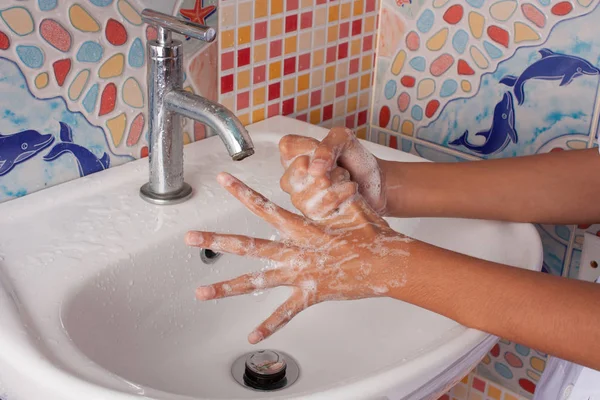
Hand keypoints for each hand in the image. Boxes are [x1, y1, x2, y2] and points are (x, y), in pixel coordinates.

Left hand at [185, 171, 412, 343]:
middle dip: (217, 242)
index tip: (224, 180)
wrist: (390, 264)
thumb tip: (329, 172)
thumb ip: (334, 192)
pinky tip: (252, 337)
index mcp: (303, 228)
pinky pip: (286, 312)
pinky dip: (269, 325)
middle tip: (190, 239)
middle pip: (250, 245)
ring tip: (201, 293)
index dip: (243, 192)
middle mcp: (297, 251)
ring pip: (258, 282)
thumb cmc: (373, 235)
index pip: (266, 207)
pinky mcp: (312, 294)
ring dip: (228, 287)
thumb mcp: (352, 206)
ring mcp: (302, 274)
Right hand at [279, 127, 387, 214]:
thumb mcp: (345, 141)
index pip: (287, 146)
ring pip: (306, 193)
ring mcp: (300, 199)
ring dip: (336, 182)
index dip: (309, 148)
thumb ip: (328, 146)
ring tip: (345, 179)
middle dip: (325, 169)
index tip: (327, 151)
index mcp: (294, 155)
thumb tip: (313, 169)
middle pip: (294, 173)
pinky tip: (350, 191)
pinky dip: (342, 195)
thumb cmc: (357, 161)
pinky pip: (320, 207)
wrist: (377, 185)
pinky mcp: (313, 216)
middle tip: (337, 167)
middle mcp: (292, 178)